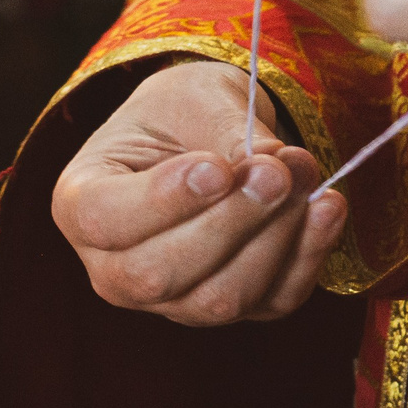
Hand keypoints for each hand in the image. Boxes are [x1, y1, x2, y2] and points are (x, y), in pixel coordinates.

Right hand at [52, 60, 347, 325]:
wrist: (207, 134)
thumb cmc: (182, 111)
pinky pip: (272, 300)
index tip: (216, 167)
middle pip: (160, 274)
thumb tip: (276, 169)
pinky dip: (308, 255)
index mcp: (80, 203)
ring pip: (218, 300)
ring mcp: (172, 300)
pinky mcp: (233, 308)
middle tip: (277, 169)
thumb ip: (226, 134)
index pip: (105, 221)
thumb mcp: (193, 100)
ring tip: (305, 175)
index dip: (162, 201)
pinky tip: (328, 207)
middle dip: (229, 223)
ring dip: (273, 240)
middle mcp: (114, 267)